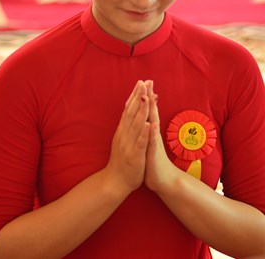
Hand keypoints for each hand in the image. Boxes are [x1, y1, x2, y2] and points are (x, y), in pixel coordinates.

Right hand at [104, 81, 150, 195]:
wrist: (114, 182)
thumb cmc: (122, 161)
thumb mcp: (124, 140)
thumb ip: (129, 126)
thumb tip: (133, 112)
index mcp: (123, 130)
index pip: (129, 108)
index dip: (135, 95)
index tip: (141, 81)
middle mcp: (124, 134)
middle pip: (132, 112)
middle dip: (139, 96)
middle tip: (144, 82)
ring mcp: (129, 144)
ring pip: (136, 125)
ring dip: (142, 111)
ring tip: (147, 97)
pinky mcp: (134, 155)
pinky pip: (140, 143)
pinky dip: (145, 133)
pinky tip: (149, 124)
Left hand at [143, 81, 180, 192]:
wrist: (163, 181)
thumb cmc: (153, 163)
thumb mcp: (149, 143)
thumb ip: (149, 131)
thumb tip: (148, 120)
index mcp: (149, 131)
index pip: (147, 110)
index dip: (145, 97)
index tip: (143, 82)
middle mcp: (153, 134)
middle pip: (151, 112)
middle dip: (149, 97)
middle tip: (149, 81)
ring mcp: (154, 143)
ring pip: (153, 123)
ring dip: (152, 110)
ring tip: (150, 96)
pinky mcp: (154, 154)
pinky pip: (153, 142)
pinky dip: (152, 132)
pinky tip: (153, 123)